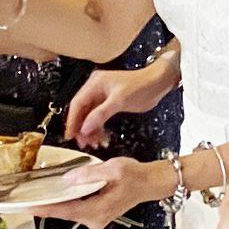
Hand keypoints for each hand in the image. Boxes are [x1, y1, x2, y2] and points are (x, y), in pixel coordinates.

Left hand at [35, 156, 172, 228]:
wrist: (150, 183)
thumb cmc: (135, 177)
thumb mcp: (113, 169)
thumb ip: (90, 174)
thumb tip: (70, 179)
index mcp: (98, 210)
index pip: (65, 211)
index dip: (44, 209)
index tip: (28, 208)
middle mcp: (95, 219)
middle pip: (64, 213)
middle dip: (46, 205)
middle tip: (25, 199)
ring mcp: (95, 219)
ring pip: (69, 211)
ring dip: (55, 203)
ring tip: (38, 195)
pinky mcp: (95, 215)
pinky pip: (76, 209)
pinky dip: (66, 202)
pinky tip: (57, 194)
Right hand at [65, 56, 180, 146]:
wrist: (157, 83)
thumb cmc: (140, 86)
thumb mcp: (119, 101)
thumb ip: (100, 114)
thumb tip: (85, 128)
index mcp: (94, 84)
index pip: (77, 103)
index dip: (72, 120)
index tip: (70, 135)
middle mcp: (95, 89)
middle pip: (82, 111)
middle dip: (82, 128)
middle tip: (84, 143)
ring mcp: (102, 96)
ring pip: (90, 116)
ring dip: (91, 131)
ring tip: (95, 144)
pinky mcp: (109, 104)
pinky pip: (98, 118)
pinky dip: (99, 129)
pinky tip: (103, 139)